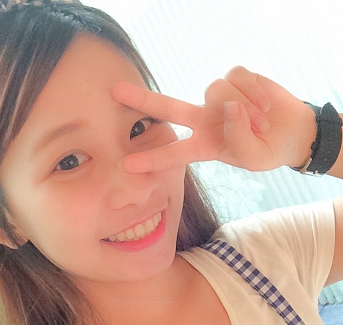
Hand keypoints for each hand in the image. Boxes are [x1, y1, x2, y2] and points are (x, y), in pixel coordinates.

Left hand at [112, 66, 316, 172]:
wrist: (291, 133)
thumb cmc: (267, 151)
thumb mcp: (253, 158)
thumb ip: (239, 139)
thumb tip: (230, 107)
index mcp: (204, 145)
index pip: (174, 152)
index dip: (153, 159)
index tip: (128, 164)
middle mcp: (204, 120)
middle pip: (168, 107)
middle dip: (143, 100)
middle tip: (115, 92)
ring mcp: (218, 99)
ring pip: (216, 91)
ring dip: (244, 108)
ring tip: (262, 122)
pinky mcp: (236, 78)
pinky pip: (237, 78)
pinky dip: (254, 92)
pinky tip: (266, 106)